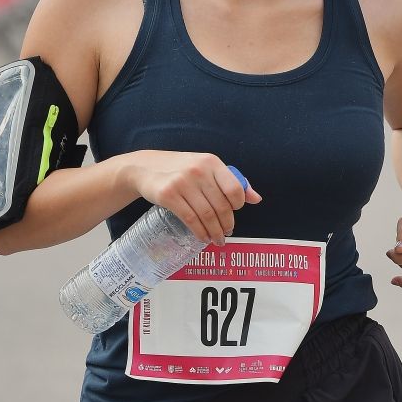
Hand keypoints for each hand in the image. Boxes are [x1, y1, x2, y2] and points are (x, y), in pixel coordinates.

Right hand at [126, 151, 261, 244]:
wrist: (144, 167)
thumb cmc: (180, 168)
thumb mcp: (206, 168)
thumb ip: (231, 181)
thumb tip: (256, 199)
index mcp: (211, 162)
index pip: (234, 188)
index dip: (238, 205)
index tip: (234, 213)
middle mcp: (198, 170)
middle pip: (221, 205)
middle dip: (227, 224)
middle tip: (227, 233)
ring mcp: (182, 182)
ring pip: (207, 215)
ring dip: (215, 232)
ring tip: (217, 239)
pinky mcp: (168, 195)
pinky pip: (190, 219)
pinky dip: (199, 232)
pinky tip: (203, 237)